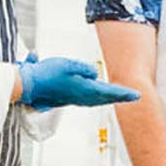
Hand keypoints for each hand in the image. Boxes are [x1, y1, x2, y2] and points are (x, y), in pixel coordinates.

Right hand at [17, 56, 139, 110]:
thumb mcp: (68, 65)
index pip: (109, 92)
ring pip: (97, 100)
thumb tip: (94, 73)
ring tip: (118, 97)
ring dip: (109, 98)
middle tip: (133, 97)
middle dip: (119, 97)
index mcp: (84, 89)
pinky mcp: (66, 99)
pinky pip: (88, 100)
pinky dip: (97, 98)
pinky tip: (96, 97)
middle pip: (105, 98)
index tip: (137, 95)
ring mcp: (73, 99)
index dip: (123, 93)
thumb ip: (83, 68)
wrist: (28, 86)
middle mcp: (81, 97)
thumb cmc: (46, 74)